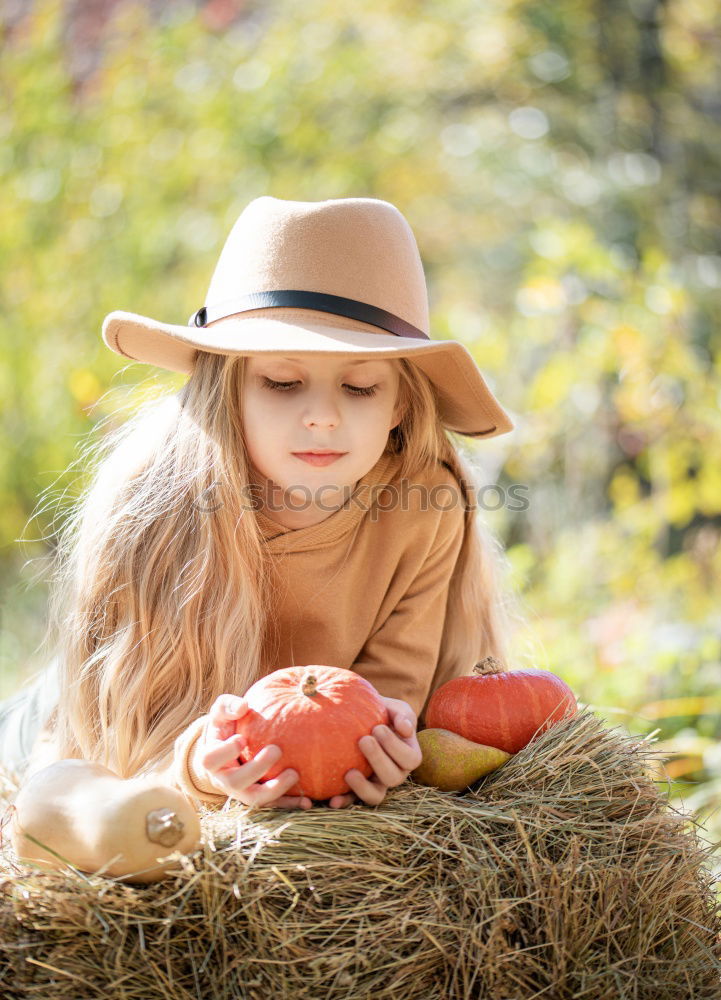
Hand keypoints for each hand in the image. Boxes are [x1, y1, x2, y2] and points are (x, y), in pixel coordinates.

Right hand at [199, 694, 312, 809]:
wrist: (228, 749)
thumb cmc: (226, 725)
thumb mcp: (221, 712)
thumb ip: (228, 706)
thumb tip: (243, 706)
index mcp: (210, 759)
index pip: (211, 760)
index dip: (225, 752)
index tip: (241, 738)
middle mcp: (223, 780)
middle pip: (235, 782)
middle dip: (256, 768)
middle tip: (276, 750)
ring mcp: (240, 792)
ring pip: (254, 799)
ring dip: (275, 790)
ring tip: (294, 774)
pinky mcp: (257, 798)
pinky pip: (273, 805)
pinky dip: (289, 804)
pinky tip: (307, 802)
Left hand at [328, 696, 421, 808]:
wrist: (358, 716)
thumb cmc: (380, 711)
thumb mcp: (394, 708)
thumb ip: (402, 714)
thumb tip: (404, 728)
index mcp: (408, 755)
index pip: (410, 759)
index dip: (395, 747)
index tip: (377, 728)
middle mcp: (396, 773)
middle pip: (393, 778)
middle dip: (379, 760)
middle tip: (363, 740)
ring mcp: (377, 783)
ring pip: (376, 795)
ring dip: (363, 787)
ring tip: (349, 773)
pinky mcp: (357, 790)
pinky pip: (352, 801)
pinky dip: (344, 802)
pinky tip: (332, 799)